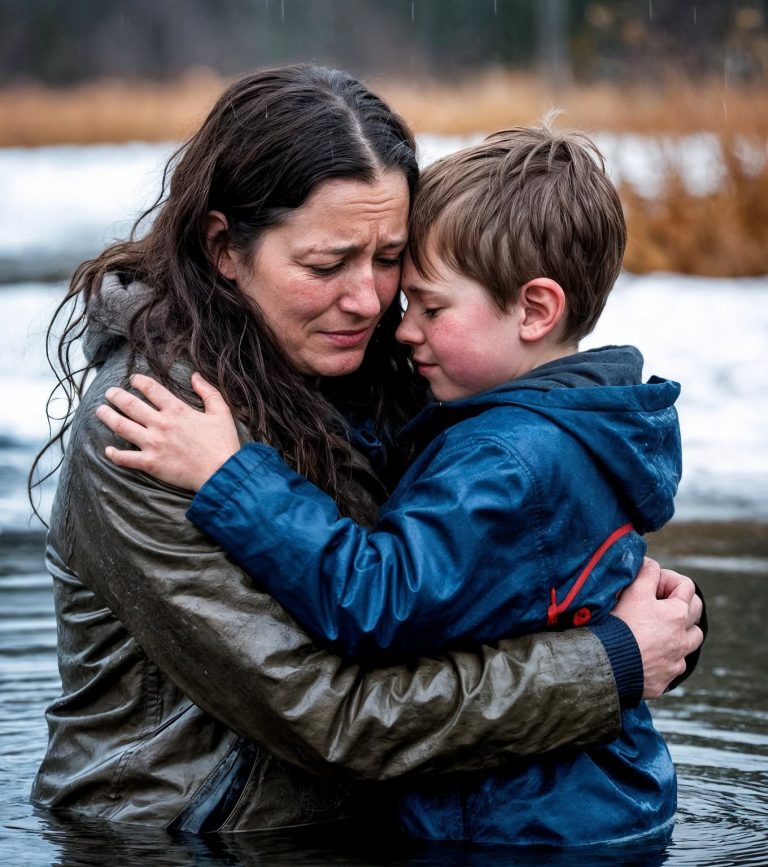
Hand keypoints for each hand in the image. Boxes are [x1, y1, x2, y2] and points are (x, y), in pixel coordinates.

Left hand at [95, 372, 240, 490]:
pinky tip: (108, 450)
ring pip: (122, 427)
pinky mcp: (150, 463)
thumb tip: (194, 376)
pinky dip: (114, 454)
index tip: (132, 380)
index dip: (139, 381)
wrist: (222, 472)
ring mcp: (153, 444)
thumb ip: (207, 391)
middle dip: (116, 396)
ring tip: (100, 411)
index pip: (151, 389)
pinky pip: (126, 458)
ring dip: (108, 417)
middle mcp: (161, 424)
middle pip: (130, 405)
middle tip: (109, 393)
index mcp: (177, 410)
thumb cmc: (223, 443)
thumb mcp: (221, 412)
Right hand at [612, 558, 703, 698]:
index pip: (686, 586)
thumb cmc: (620, 625)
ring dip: (680, 632)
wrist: (608, 665)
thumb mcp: (633, 591)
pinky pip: (672, 666)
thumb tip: (651, 563)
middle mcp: (682, 639)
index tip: (649, 582)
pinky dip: (664, 657)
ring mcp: (675, 662)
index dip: (667, 579)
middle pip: (695, 614)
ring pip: (690, 642)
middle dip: (681, 603)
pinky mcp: (663, 680)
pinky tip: (647, 654)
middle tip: (658, 602)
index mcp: (677, 614)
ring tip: (659, 629)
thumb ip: (646, 572)